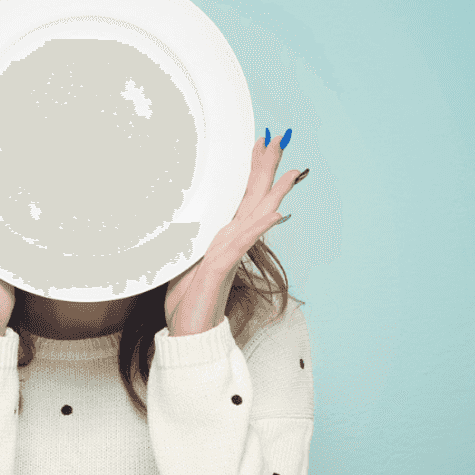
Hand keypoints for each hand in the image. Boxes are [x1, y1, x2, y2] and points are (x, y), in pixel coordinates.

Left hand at [164, 129, 307, 336]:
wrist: (188, 335)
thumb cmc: (187, 303)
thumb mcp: (184, 263)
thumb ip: (192, 243)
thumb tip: (189, 226)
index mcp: (222, 239)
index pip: (240, 198)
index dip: (250, 171)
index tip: (259, 144)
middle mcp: (231, 243)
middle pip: (253, 199)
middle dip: (266, 169)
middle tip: (279, 139)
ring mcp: (229, 255)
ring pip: (255, 217)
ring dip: (272, 193)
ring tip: (290, 171)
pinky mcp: (222, 269)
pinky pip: (243, 243)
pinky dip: (260, 227)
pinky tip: (275, 212)